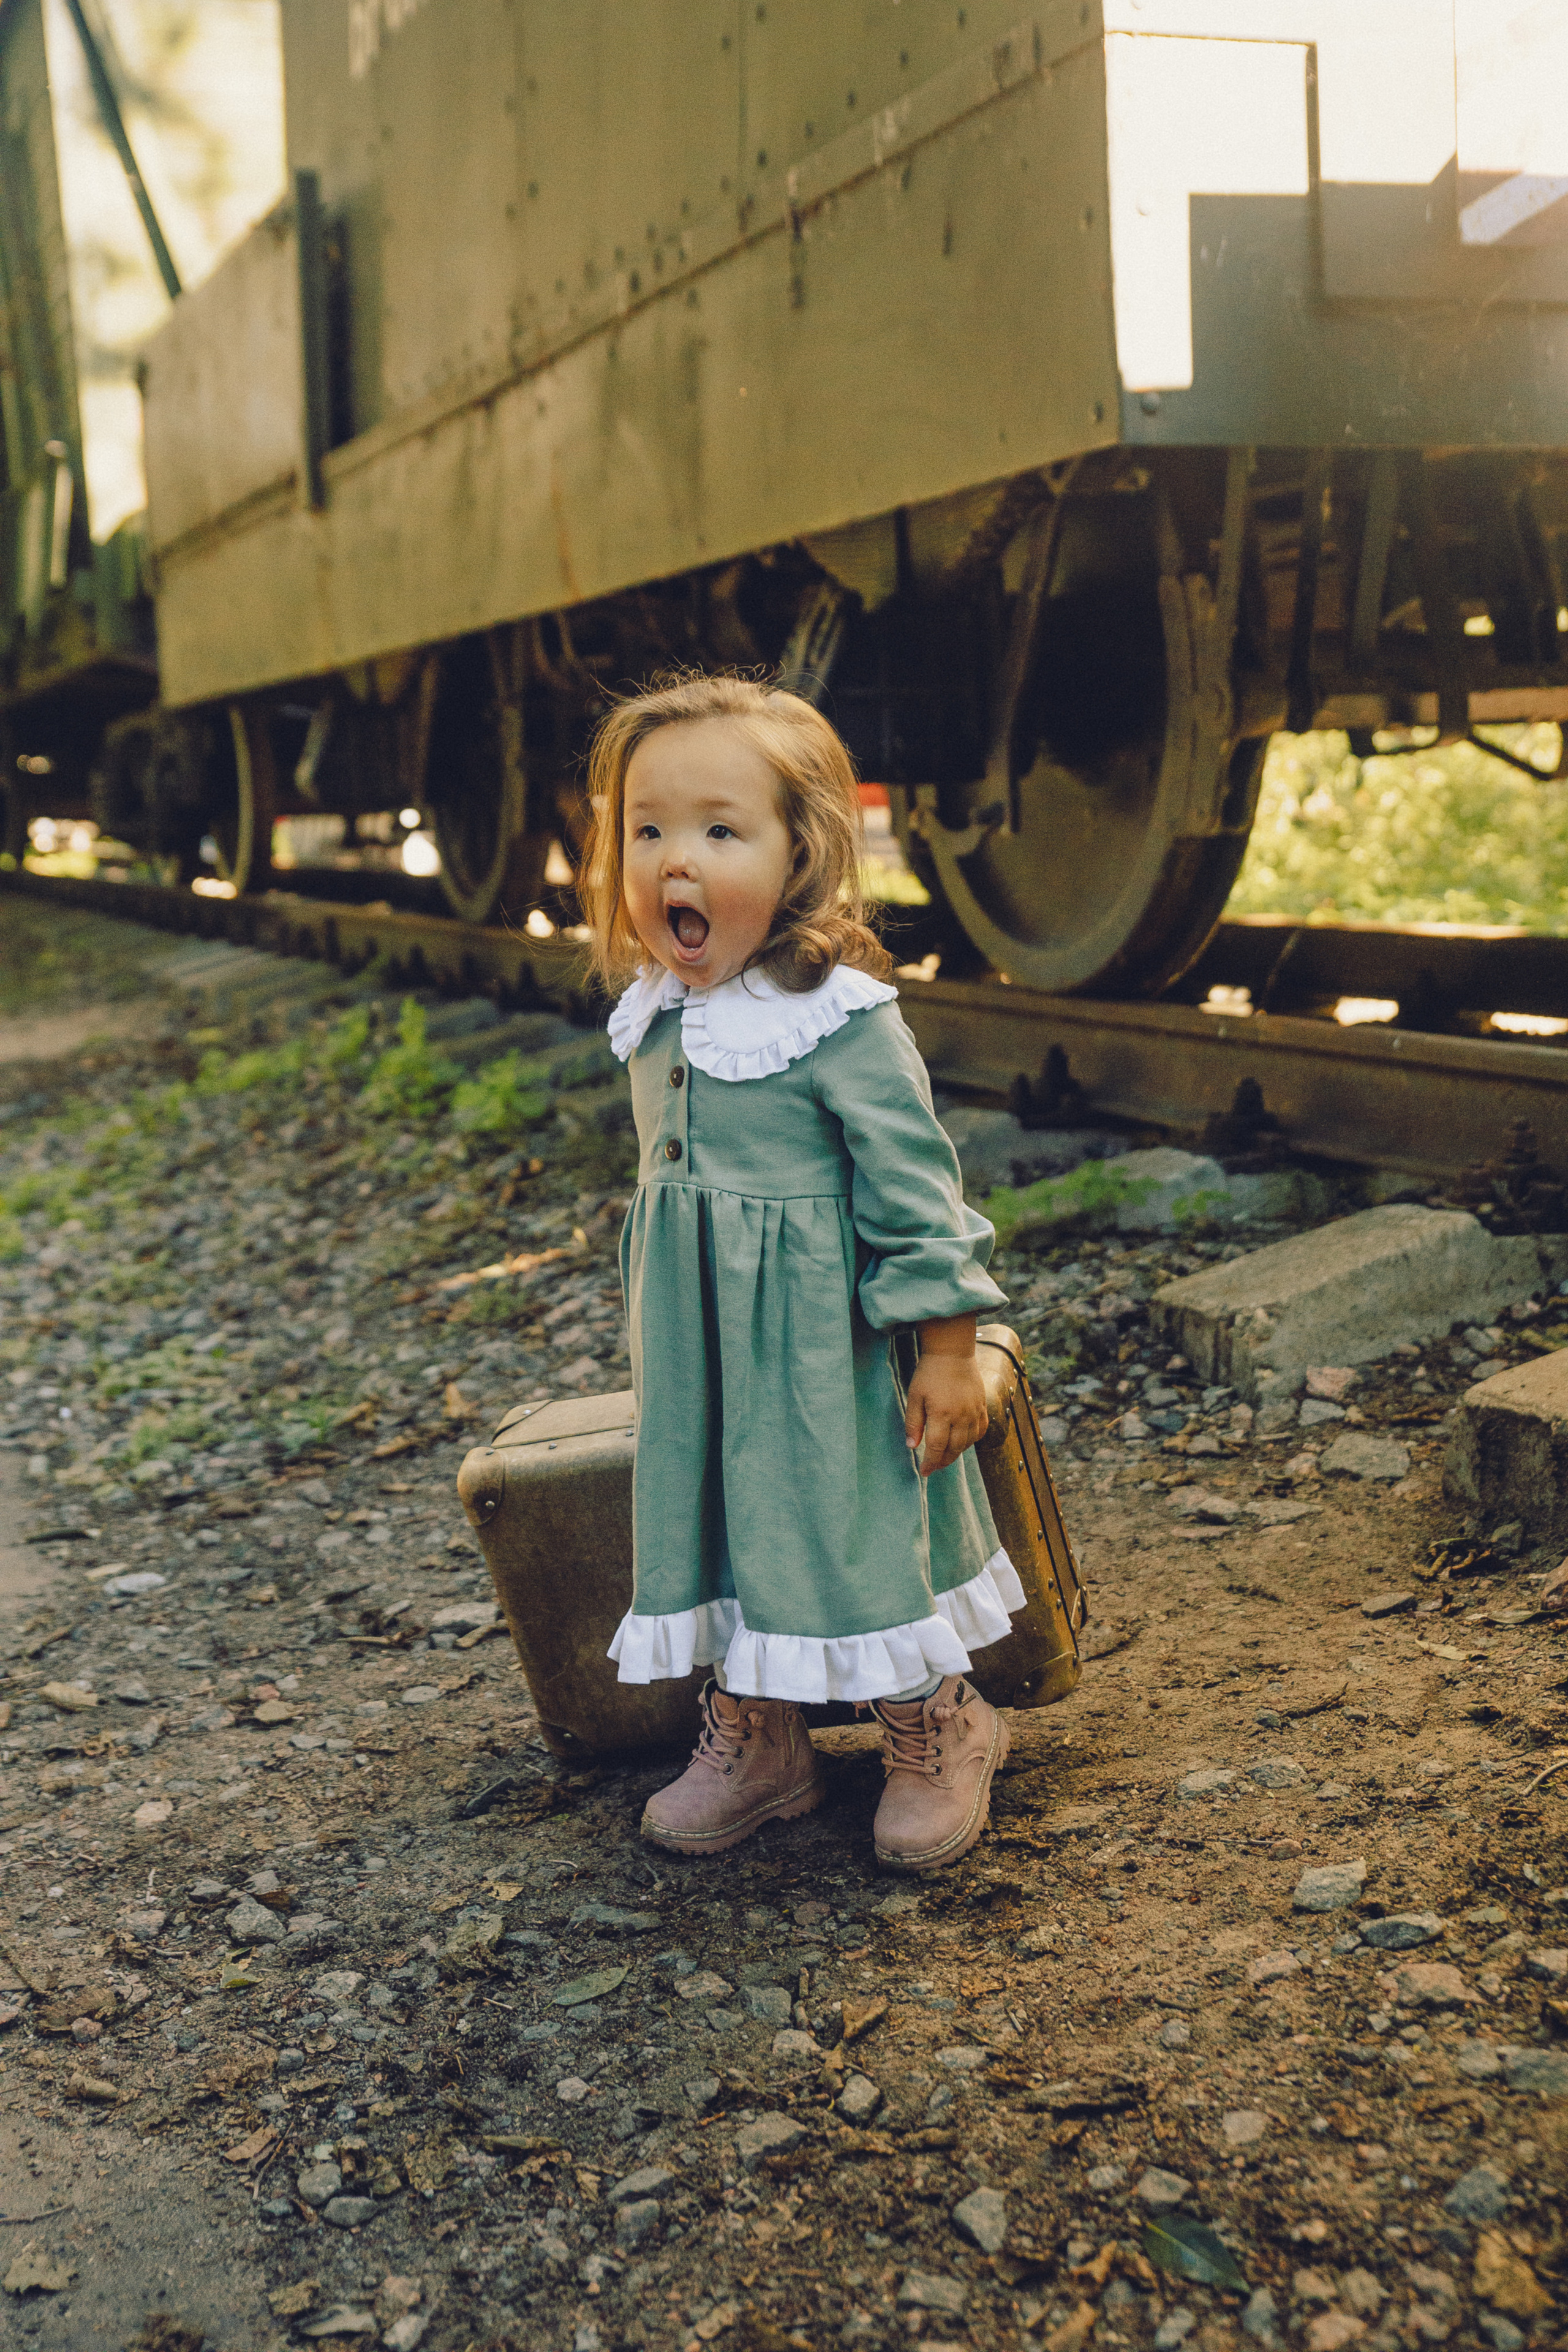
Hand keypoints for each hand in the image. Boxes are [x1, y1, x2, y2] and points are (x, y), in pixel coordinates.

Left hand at [905, 1319, 987, 1477]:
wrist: (953, 1352)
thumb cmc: (929, 1372)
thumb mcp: (914, 1396)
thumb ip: (913, 1423)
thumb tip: (912, 1446)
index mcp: (942, 1414)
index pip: (937, 1448)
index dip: (930, 1463)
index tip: (924, 1472)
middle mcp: (961, 1416)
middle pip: (954, 1450)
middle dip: (942, 1461)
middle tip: (932, 1466)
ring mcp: (975, 1412)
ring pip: (968, 1443)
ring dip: (956, 1453)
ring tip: (944, 1456)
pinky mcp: (982, 1406)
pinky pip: (980, 1431)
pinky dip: (971, 1441)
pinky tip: (962, 1442)